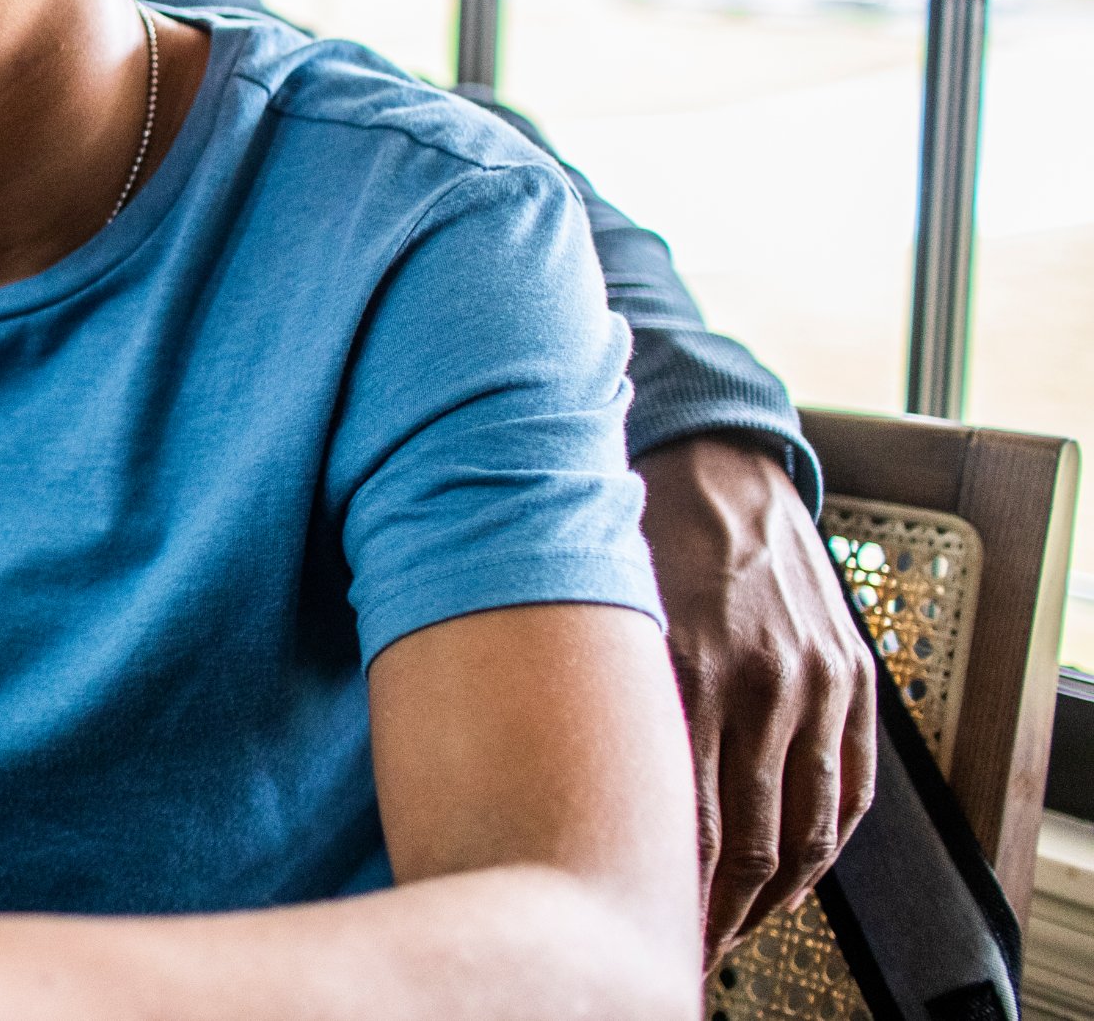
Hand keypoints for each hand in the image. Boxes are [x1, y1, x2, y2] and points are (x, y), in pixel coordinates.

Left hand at [634, 433, 876, 961]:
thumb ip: (591, 693)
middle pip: (748, 842)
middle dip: (714, 912)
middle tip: (679, 944)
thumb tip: (552, 784)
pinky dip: (826, 849)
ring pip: (808, 831)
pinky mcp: (854, 677)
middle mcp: (764, 681)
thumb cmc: (633, 534)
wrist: (719, 463)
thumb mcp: (596, 607)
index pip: (686, 820)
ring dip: (769, 897)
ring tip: (729, 930)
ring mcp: (819, 682)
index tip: (634, 921)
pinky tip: (788, 879)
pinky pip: (852, 790)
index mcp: (689, 666)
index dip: (666, 890)